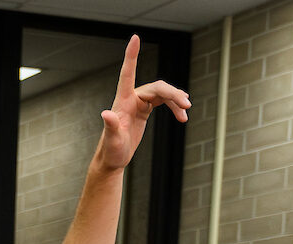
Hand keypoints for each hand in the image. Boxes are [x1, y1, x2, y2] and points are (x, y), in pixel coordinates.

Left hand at [94, 36, 191, 172]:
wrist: (113, 158)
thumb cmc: (112, 151)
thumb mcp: (113, 141)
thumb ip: (111, 127)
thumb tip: (106, 114)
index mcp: (123, 101)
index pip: (127, 73)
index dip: (132, 55)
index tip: (135, 37)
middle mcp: (131, 98)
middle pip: (156, 87)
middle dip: (172, 94)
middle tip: (186, 105)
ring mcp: (138, 102)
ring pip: (162, 93)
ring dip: (176, 101)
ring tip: (186, 112)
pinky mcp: (144, 109)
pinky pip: (163, 101)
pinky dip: (173, 107)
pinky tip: (182, 116)